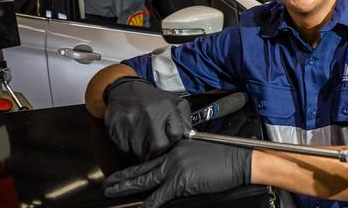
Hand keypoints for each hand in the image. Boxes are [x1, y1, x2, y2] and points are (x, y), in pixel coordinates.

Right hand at [104, 77, 192, 155]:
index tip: (168, 139)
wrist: (125, 90)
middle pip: (158, 147)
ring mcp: (132, 120)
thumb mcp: (175, 103)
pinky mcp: (116, 126)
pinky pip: (125, 148)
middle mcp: (150, 113)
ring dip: (141, 147)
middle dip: (157, 149)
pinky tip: (130, 133)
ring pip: (140, 150)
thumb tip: (190, 135)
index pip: (176, 135)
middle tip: (153, 142)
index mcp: (167, 107)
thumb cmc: (153, 101)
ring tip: (141, 135)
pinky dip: (128, 145)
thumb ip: (185, 119)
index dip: (172, 140)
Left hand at [104, 140, 251, 207]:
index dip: (136, 167)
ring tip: (112, 192)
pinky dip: (149, 204)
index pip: (151, 158)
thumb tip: (173, 177)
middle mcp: (173, 154)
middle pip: (142, 168)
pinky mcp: (180, 181)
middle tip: (108, 183)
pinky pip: (159, 196)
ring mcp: (175, 167)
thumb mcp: (200, 154)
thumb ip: (183, 162)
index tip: (124, 172)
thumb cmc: (226, 157)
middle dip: (123, 177)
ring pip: (145, 180)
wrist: (239, 160)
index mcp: (177, 146)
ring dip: (126, 187)